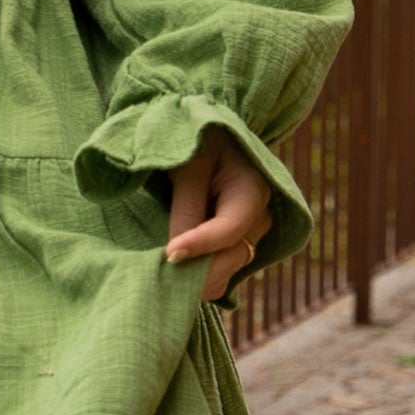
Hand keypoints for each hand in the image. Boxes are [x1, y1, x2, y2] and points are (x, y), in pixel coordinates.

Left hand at [164, 126, 272, 300]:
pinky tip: (175, 265)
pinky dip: (198, 277)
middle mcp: (259, 219)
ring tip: (161, 265)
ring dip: (195, 275)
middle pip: (230, 259)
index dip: (200, 245)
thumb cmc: (196, 142)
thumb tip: (176, 256)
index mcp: (253, 191)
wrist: (207, 137)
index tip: (168, 255)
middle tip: (155, 269)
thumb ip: (186, 209)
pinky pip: (220, 276)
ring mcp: (250, 236)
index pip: (229, 230)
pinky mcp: (236, 248)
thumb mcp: (188, 167)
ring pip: (225, 273)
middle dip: (196, 269)